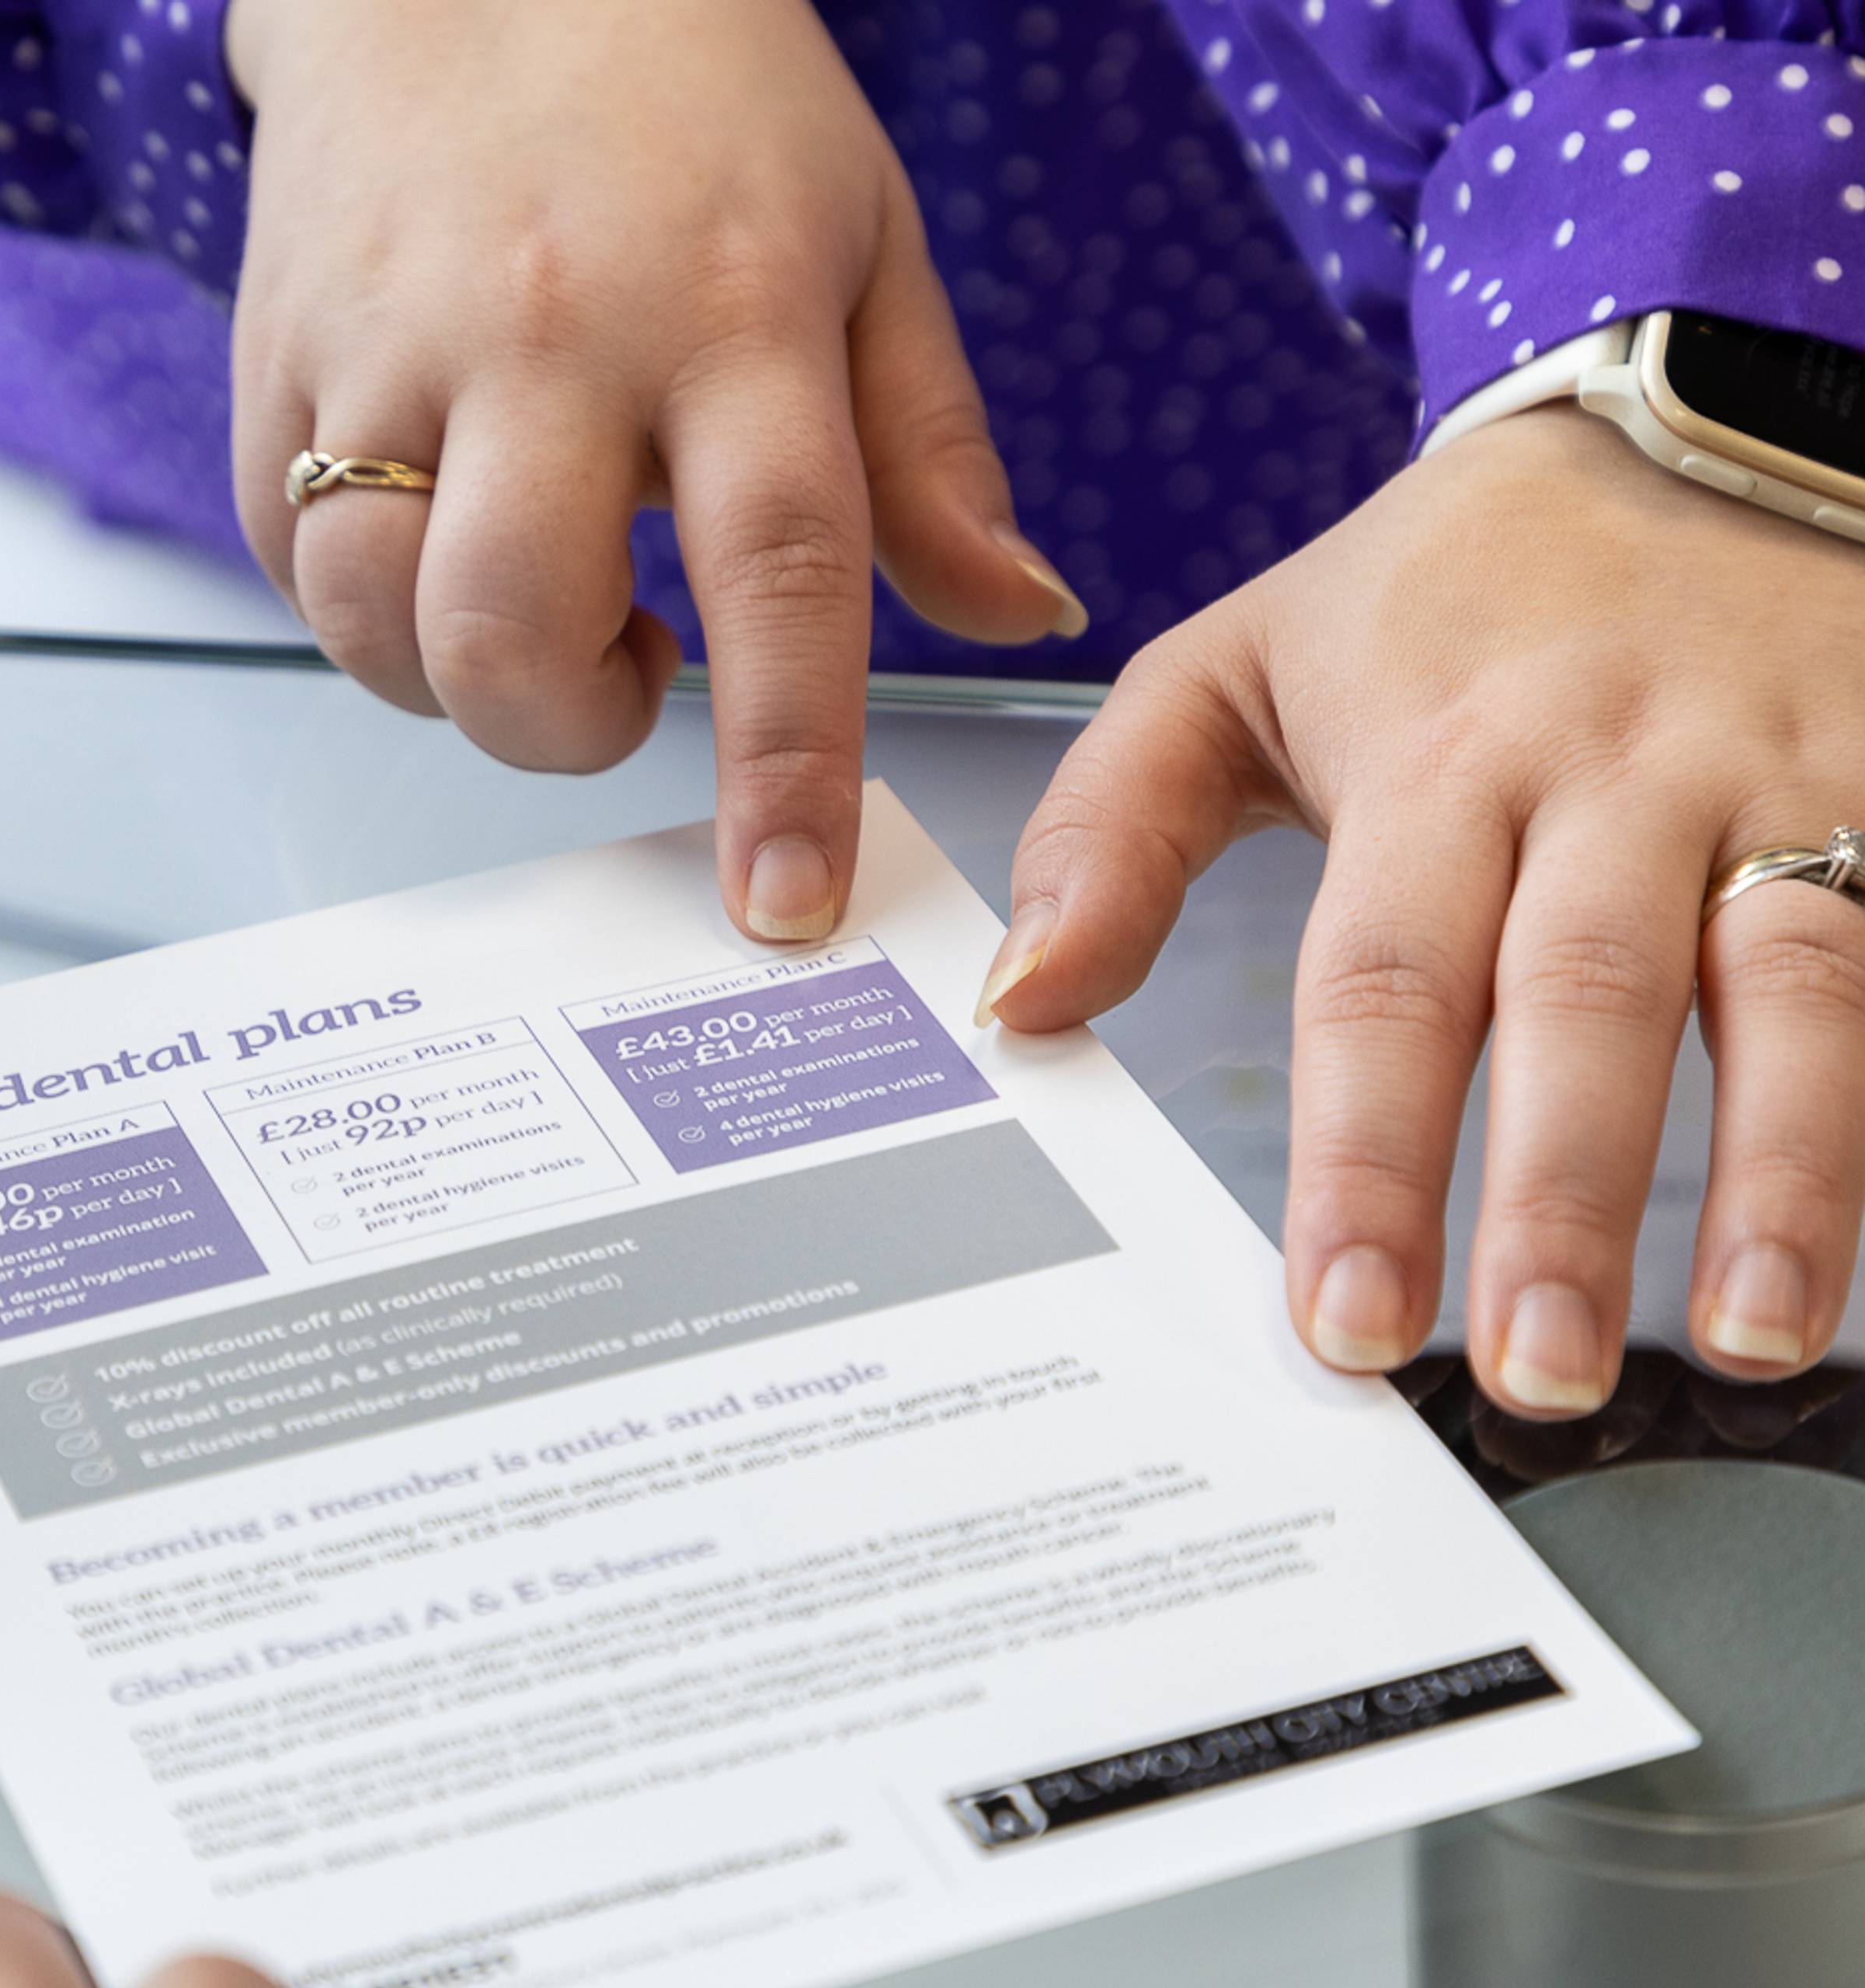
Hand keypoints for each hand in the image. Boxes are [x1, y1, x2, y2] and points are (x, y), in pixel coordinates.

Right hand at [225, 0, 1083, 941]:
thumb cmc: (694, 103)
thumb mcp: (865, 241)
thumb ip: (931, 449)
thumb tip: (1018, 614)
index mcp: (730, 308)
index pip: (776, 570)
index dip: (785, 759)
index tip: (787, 901)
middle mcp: (545, 332)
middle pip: (516, 630)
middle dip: (567, 726)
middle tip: (624, 673)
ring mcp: (386, 343)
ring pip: (375, 618)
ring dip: (453, 678)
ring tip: (523, 593)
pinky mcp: (273, 357)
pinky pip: (289, 563)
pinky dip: (359, 605)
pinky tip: (430, 535)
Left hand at [988, 408, 1864, 1416]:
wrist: (1687, 420)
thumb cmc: (1441, 592)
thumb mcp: (1233, 663)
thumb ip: (1111, 826)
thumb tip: (1019, 1000)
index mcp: (1436, 756)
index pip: (1387, 982)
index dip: (1367, 1161)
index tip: (1344, 1320)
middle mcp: (1615, 775)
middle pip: (1586, 999)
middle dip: (1564, 1199)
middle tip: (1529, 1372)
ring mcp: (1788, 779)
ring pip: (1800, 985)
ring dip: (1788, 1173)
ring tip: (1755, 1340)